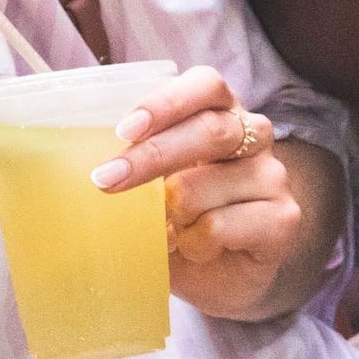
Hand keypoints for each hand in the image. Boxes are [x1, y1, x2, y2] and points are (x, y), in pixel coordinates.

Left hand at [90, 68, 300, 319]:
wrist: (224, 273)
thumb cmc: (180, 214)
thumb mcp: (154, 180)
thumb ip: (132, 157)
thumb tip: (75, 160)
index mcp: (220, 109)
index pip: (206, 84)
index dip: (165, 102)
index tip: (124, 130)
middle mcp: (252, 134)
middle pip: (209, 131)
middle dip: (151, 156)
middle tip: (106, 180)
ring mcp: (272, 175)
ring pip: (209, 184)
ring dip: (170, 211)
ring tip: (158, 229)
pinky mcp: (283, 218)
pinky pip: (223, 225)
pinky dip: (194, 240)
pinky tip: (190, 248)